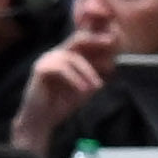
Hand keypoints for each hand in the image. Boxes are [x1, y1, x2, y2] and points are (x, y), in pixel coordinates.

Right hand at [13, 40, 104, 156]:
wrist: (42, 119)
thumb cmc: (64, 102)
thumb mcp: (87, 85)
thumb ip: (96, 74)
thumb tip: (112, 63)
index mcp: (68, 55)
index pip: (86, 40)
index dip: (101, 38)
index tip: (117, 39)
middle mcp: (57, 53)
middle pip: (78, 39)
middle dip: (96, 39)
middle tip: (112, 41)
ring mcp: (47, 59)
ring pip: (73, 57)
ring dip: (88, 72)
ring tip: (97, 88)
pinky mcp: (40, 69)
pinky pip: (61, 68)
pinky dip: (75, 79)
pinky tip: (84, 90)